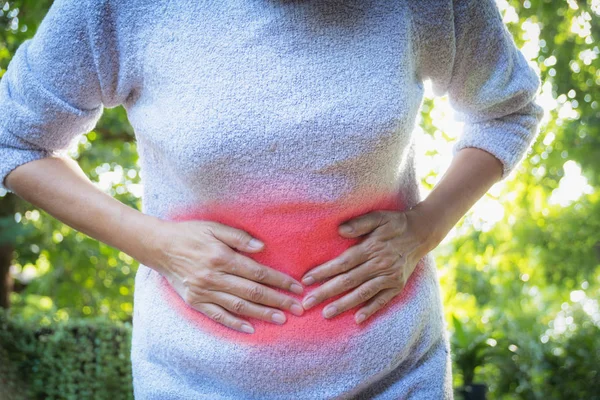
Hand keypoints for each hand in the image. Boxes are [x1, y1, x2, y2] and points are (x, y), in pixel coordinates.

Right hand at [149, 219, 305, 333]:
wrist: (159, 247)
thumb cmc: (190, 233)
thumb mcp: (214, 227)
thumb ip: (238, 237)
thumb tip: (262, 248)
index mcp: (221, 257)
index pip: (258, 272)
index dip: (279, 281)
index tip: (296, 288)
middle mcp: (214, 277)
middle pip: (253, 292)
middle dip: (278, 301)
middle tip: (298, 309)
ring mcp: (204, 292)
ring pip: (239, 306)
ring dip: (262, 314)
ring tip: (282, 320)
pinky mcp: (195, 302)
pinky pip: (218, 316)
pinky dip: (234, 323)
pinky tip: (251, 329)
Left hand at [299, 208, 439, 323]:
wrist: (421, 233)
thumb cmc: (394, 223)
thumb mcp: (378, 217)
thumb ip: (359, 223)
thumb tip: (340, 230)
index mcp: (371, 248)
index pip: (343, 263)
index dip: (323, 272)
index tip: (306, 280)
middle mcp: (379, 265)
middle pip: (348, 281)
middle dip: (326, 292)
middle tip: (307, 303)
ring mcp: (389, 277)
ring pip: (362, 293)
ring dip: (344, 304)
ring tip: (326, 314)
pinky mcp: (397, 285)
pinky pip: (382, 301)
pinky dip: (370, 310)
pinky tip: (357, 319)